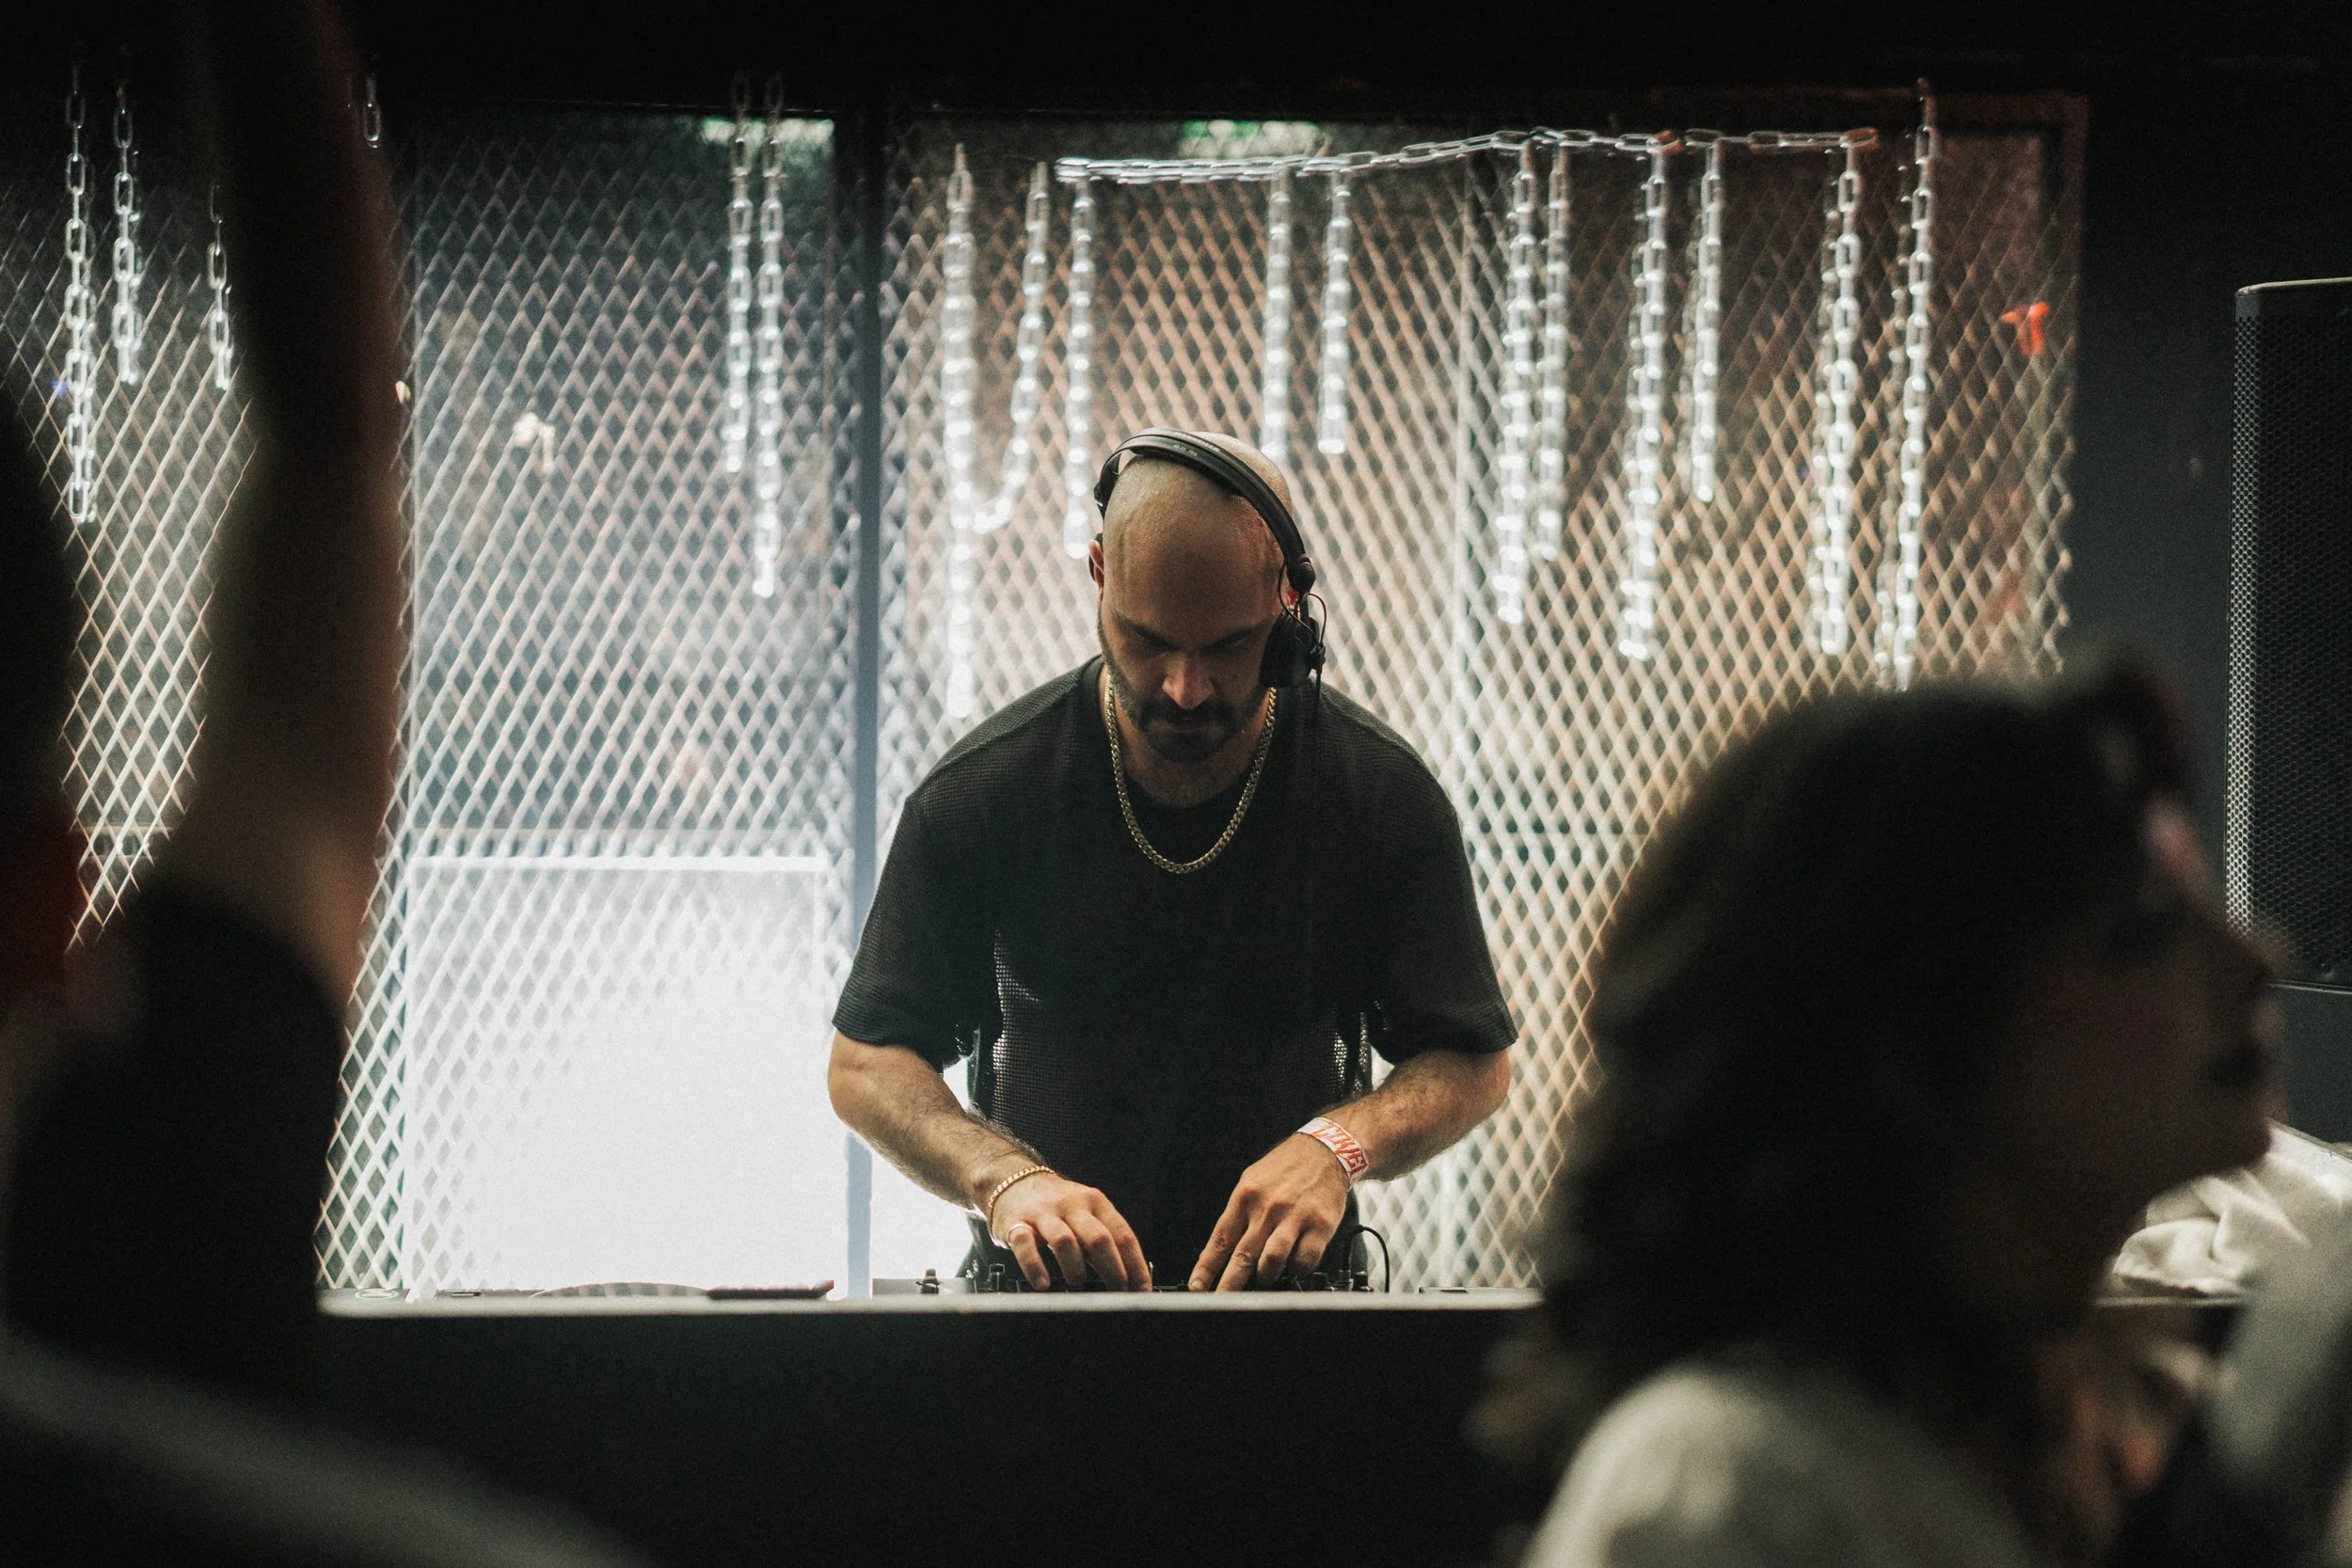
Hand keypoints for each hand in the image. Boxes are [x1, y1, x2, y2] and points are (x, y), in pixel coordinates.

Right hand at [988, 1170, 1150, 1290]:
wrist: (1012, 1181)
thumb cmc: (1057, 1207)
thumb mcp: (1085, 1214)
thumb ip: (1103, 1240)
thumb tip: (1128, 1278)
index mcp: (1095, 1203)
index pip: (1123, 1234)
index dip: (1135, 1265)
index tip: (1142, 1289)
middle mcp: (1072, 1205)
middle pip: (1098, 1238)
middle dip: (1113, 1269)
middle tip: (1117, 1292)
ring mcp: (1044, 1213)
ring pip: (1065, 1241)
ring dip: (1075, 1268)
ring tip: (1077, 1282)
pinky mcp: (1016, 1223)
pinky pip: (1025, 1245)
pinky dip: (1035, 1266)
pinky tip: (1043, 1283)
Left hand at [1190, 1133, 1351, 1290]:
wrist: (1326, 1149)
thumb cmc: (1287, 1167)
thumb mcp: (1252, 1181)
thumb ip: (1239, 1214)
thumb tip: (1223, 1249)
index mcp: (1245, 1197)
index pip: (1220, 1240)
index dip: (1207, 1268)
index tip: (1198, 1286)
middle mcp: (1267, 1208)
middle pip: (1243, 1256)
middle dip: (1229, 1285)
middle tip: (1222, 1301)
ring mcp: (1294, 1217)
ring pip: (1272, 1262)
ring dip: (1265, 1276)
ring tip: (1265, 1275)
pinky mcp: (1320, 1226)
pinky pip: (1304, 1261)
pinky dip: (1296, 1268)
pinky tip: (1294, 1262)